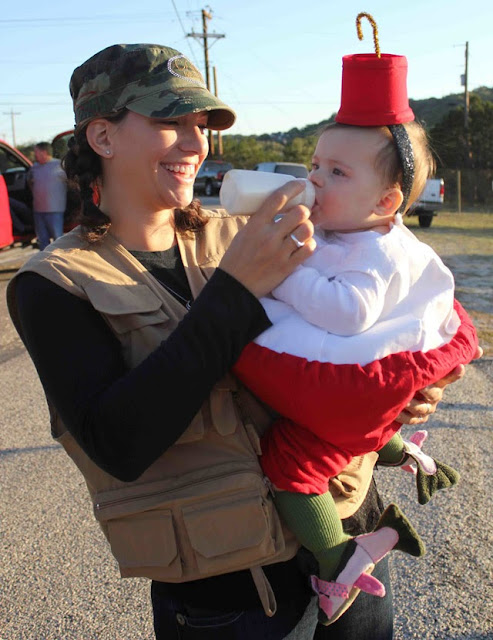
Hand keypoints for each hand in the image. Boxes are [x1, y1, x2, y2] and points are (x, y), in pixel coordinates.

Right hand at [219, 180, 315, 296]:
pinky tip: (306, 244)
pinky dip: (310, 244)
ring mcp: (279, 252)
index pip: (278, 198)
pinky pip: (308, 249)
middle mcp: (269, 236)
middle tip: (302, 214)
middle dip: (304, 210)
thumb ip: (259, 222)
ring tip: (303, 229)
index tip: (301, 183)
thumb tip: (274, 210)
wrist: (235, 286)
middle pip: (298, 213)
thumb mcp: (243, 234)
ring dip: (308, 227)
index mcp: (255, 225)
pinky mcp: (287, 267)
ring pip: (306, 230)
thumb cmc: (236, 258)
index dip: (293, 187)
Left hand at [396, 346, 482, 424]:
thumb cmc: (414, 377)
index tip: (459, 367)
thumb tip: (475, 349)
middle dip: (426, 390)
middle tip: (419, 387)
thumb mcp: (421, 367)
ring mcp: (427, 408)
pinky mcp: (417, 418)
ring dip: (412, 404)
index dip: (455, 373)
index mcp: (438, 381)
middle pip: (434, 394)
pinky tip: (397, 412)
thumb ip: (435, 357)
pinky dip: (404, 416)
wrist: (401, 394)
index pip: (449, 376)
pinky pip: (412, 419)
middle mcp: (435, 395)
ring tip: (403, 400)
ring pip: (421, 408)